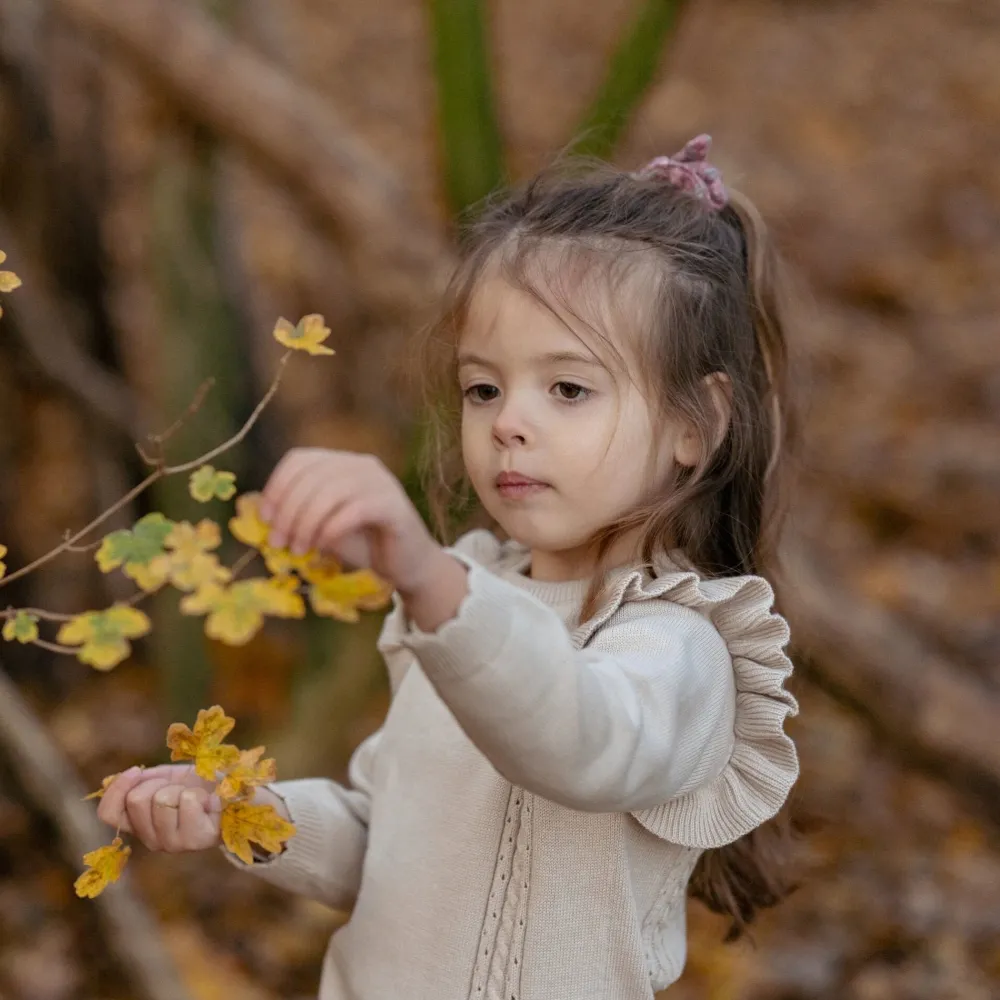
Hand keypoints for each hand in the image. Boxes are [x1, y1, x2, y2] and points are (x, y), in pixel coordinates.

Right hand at [96, 764, 221, 852]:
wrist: (234, 793)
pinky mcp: (196, 840)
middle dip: (159, 782)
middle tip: (179, 787)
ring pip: (162, 799)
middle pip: (137, 800)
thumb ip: (141, 781)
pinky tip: (211, 803)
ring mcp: (173, 843)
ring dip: (182, 788)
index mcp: (140, 824)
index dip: (117, 788)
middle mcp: (152, 839)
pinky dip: (201, 792)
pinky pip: (187, 800)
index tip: (136, 770)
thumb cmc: (199, 786)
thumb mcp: (166, 778)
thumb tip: (112, 781)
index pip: (108, 814)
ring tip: (197, 797)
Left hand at [259, 448, 445, 595]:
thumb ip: (299, 513)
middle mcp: (362, 464)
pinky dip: (331, 529)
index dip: (277, 486)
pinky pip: (355, 510)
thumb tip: (262, 511)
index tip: (265, 518)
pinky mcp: (394, 505)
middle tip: (278, 542)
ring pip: (330, 492)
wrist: (407, 566)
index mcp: (342, 462)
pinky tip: (323, 546)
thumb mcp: (323, 525)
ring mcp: (381, 482)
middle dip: (288, 511)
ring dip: (306, 523)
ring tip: (298, 550)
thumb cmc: (363, 545)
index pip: (300, 460)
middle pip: (312, 476)